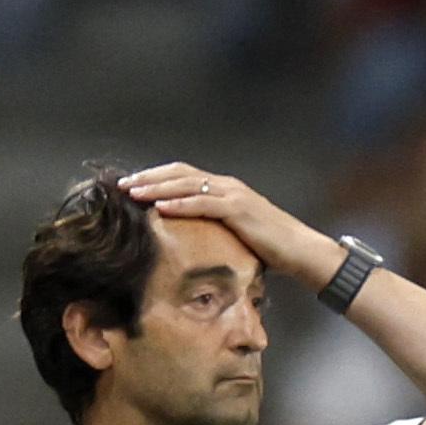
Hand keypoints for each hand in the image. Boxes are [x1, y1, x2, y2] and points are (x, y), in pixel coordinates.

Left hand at [119, 162, 342, 288]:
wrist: (302, 251)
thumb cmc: (274, 247)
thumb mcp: (238, 234)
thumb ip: (216, 228)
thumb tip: (193, 241)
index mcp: (225, 189)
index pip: (184, 175)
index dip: (156, 177)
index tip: (132, 185)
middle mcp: (227, 185)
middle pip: (180, 174)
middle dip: (149, 177)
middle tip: (122, 184)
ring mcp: (234, 195)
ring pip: (187, 184)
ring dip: (157, 187)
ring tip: (133, 192)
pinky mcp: (240, 210)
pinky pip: (204, 204)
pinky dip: (180, 204)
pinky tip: (161, 207)